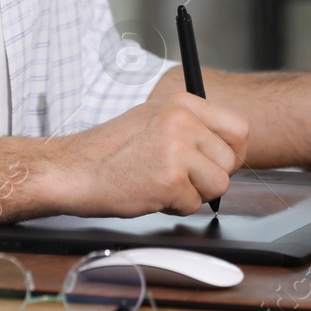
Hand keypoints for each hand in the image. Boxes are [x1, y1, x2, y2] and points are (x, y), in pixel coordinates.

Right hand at [44, 96, 248, 216]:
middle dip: (209, 177)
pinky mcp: (170, 179)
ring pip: (218, 185)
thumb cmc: (109, 151)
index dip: (233, 152)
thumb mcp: (154, 119)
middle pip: (230, 160)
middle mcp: (183, 121)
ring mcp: (177, 149)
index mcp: (182, 103)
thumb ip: (190, 128)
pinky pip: (193, 205)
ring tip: (162, 184)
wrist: (71, 169)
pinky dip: (174, 207)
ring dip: (193, 194)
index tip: (219, 163)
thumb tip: (227, 151)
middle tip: (180, 178)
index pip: (238, 128)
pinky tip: (149, 193)